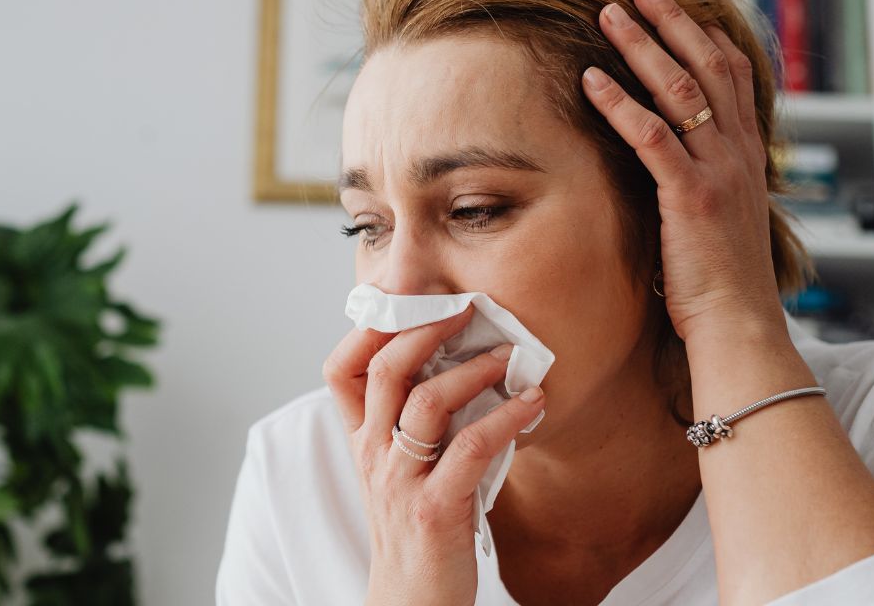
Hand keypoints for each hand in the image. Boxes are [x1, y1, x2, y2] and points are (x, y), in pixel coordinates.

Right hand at [322, 303, 545, 605]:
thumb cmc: (418, 529)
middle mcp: (374, 455)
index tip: (410, 299)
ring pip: (426, 402)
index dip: (368, 328)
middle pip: (384, 370)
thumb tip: (465, 365)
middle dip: (425, 328)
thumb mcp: (403, 469)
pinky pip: (470, 448)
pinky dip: (507, 417)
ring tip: (510, 356)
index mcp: (364, 441)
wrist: (412, 603)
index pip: (341, 370)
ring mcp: (401, 481)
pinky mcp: (435, 507)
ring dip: (474, 370)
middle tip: (466, 308)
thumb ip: (419, 423)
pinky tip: (532, 404)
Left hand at [580, 0, 787, 342]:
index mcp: (748, 158)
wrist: (739, 327)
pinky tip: (591, 80)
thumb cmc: (721, 285)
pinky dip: (619, 103)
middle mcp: (739, 155)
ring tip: (608, 14)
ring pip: (681, 90)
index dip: (706, 36)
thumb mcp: (721, 221)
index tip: (677, 9)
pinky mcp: (690, 197)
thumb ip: (703, 185)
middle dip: (672, 22)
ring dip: (642, 46)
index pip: (734, 77)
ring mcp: (718, 173)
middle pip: (709, 66)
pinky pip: (652, 137)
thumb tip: (674, 170)